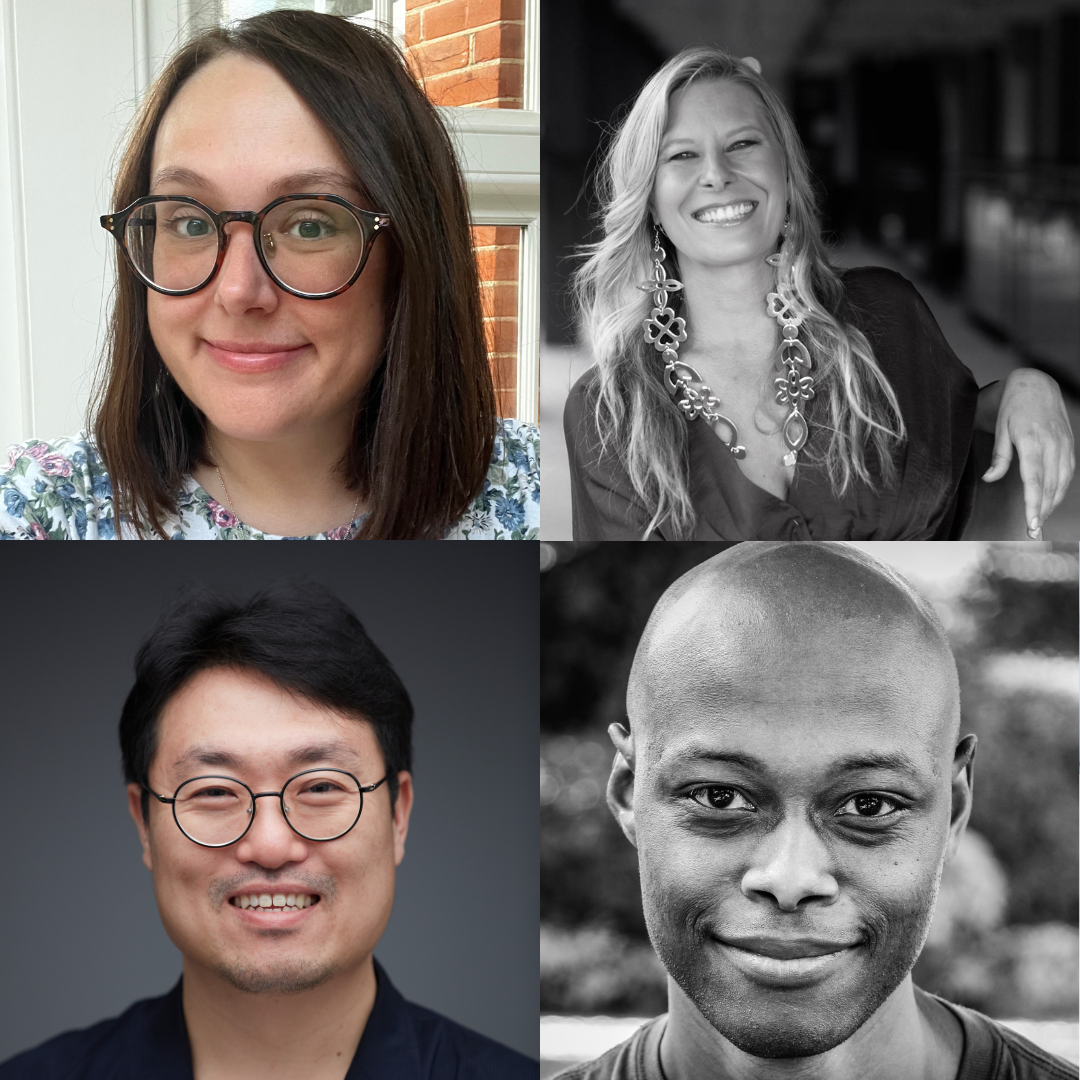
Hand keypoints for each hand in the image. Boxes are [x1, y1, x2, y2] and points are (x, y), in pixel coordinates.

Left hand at [981, 369, 1073, 537]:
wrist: (1037, 384)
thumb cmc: (1013, 406)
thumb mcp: (1000, 428)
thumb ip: (999, 456)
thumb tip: (991, 479)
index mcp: (1033, 441)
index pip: (1034, 480)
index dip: (1034, 504)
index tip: (1032, 523)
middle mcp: (1052, 445)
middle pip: (1049, 486)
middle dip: (1042, 512)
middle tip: (1033, 534)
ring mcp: (1064, 445)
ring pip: (1061, 482)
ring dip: (1051, 504)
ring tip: (1039, 523)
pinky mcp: (1069, 445)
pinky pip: (1067, 473)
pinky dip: (1060, 490)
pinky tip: (1050, 502)